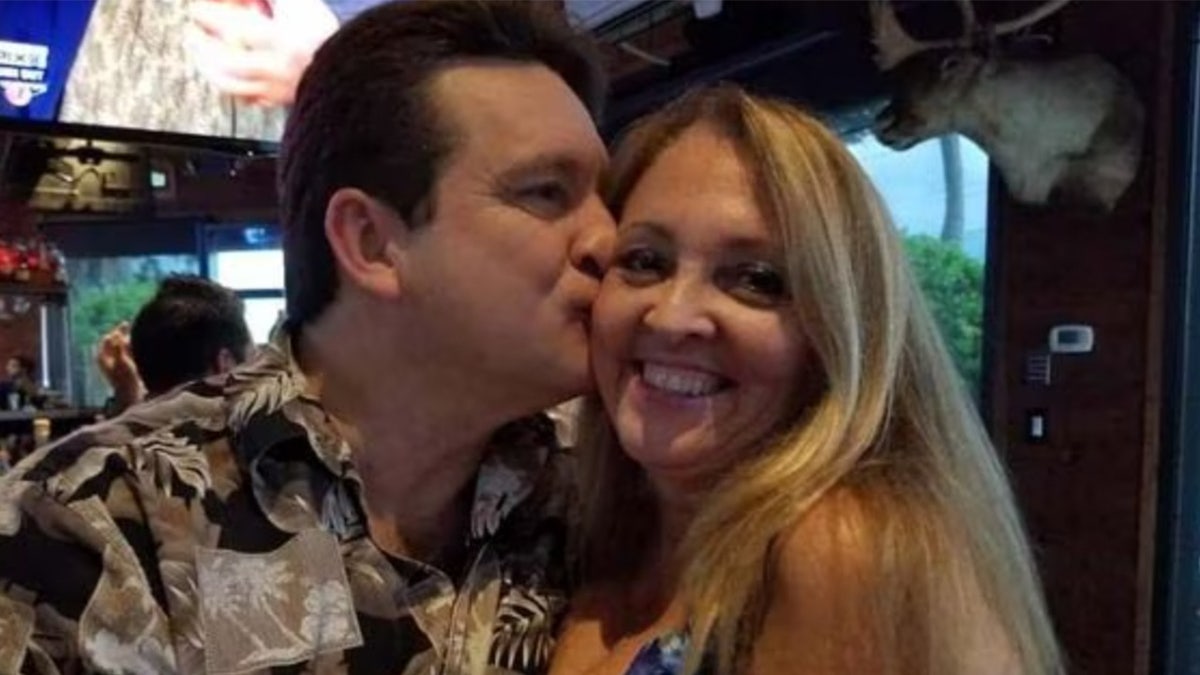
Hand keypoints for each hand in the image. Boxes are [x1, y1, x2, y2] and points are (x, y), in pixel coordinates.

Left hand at [95, 322, 143, 406]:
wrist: (132, 394)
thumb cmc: (126, 378)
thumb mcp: (122, 361)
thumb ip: (118, 347)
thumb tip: (116, 334)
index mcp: (102, 358)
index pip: (107, 340)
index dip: (115, 332)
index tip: (125, 325)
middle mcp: (107, 360)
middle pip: (113, 342)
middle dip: (121, 334)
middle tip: (129, 324)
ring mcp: (116, 363)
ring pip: (120, 347)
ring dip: (127, 340)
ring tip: (136, 333)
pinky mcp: (125, 367)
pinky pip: (126, 352)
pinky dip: (131, 347)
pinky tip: (139, 343)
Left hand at [185, 0, 338, 106]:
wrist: (352, 69)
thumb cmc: (326, 35)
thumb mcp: (301, 4)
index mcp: (282, 41)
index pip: (234, 28)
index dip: (210, 16)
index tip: (199, 9)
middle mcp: (276, 68)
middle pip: (225, 62)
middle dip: (201, 47)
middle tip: (192, 33)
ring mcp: (275, 88)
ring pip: (231, 85)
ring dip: (209, 69)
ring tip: (200, 55)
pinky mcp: (278, 101)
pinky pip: (247, 99)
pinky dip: (232, 88)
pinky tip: (225, 77)